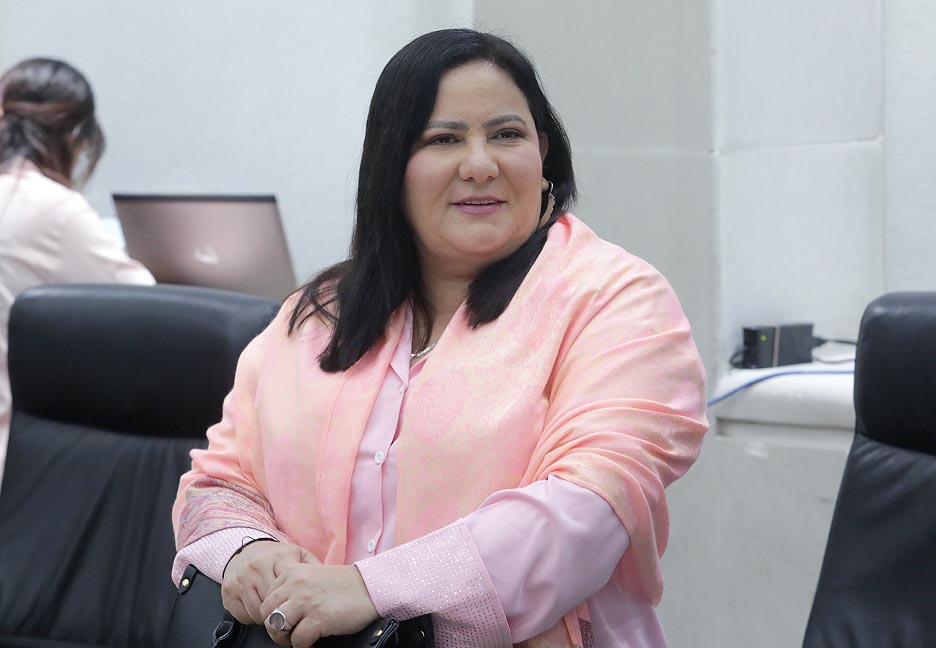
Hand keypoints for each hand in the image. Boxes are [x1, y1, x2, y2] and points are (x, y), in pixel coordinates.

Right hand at [221, 541, 319, 624]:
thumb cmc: (276, 557)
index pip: (289, 588)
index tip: (303, 610)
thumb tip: (328, 583)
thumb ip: (313, 567)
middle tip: (289, 614)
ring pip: (258, 613)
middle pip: (274, 604)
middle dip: (283, 612)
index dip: (297, 602)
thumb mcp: (298, 555)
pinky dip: (252, 617)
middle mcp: (256, 567)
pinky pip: (243, 616)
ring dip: (268, 617)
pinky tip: (259, 606)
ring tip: (275, 608)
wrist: (246, 551)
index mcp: (277, 556)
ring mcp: (239, 580)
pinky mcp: (228, 592)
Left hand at [259, 563, 378, 646]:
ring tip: (298, 637)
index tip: (285, 620)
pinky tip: (314, 639)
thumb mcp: (313, 576)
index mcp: (293, 572)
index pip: (267, 598)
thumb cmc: (345, 585)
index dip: (273, 613)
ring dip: (285, 638)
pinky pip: (297, 640)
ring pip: (276, 627)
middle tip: (288, 633)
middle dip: (274, 628)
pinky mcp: (318, 619)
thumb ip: (295, 588)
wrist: (370, 586)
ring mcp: (306, 602)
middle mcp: (296, 585)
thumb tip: (280, 611)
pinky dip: (303, 645)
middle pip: (267, 613)